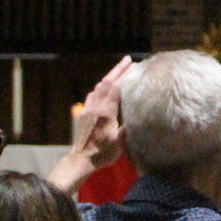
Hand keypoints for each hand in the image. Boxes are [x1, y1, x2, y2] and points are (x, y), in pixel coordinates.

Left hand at [49, 57, 134, 192]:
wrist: (80, 159)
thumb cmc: (102, 153)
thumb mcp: (119, 142)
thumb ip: (127, 128)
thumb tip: (140, 117)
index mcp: (105, 112)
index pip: (115, 88)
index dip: (124, 76)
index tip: (133, 65)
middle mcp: (95, 107)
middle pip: (105, 83)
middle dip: (117, 70)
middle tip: (128, 60)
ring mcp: (88, 109)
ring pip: (98, 88)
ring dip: (109, 77)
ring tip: (119, 71)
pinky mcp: (85, 113)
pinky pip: (93, 95)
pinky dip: (101, 87)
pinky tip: (105, 88)